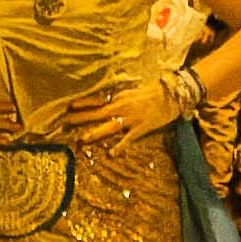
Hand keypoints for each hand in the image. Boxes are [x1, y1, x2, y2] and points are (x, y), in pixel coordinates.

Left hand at [60, 73, 191, 146]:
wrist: (174, 94)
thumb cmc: (155, 88)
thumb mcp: (134, 87)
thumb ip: (120, 93)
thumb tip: (107, 96)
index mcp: (121, 95)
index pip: (98, 99)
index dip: (83, 102)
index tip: (69, 105)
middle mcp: (123, 106)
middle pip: (98, 113)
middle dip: (81, 118)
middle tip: (66, 122)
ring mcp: (131, 119)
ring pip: (109, 127)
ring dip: (95, 133)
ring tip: (82, 140)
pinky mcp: (141, 128)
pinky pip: (128, 139)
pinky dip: (120, 146)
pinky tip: (111, 154)